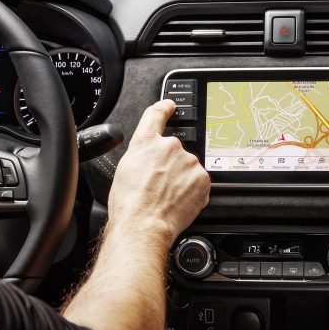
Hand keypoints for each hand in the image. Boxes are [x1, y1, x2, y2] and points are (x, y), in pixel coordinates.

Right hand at [107, 100, 210, 243]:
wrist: (144, 224)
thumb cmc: (130, 203)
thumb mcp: (126, 169)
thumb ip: (142, 156)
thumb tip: (150, 159)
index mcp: (146, 142)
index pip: (156, 115)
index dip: (164, 107)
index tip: (170, 105)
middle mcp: (169, 146)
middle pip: (175, 152)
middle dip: (170, 167)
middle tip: (158, 187)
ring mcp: (188, 161)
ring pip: (188, 168)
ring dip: (181, 180)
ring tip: (166, 198)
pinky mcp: (202, 178)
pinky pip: (198, 182)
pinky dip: (191, 192)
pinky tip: (178, 202)